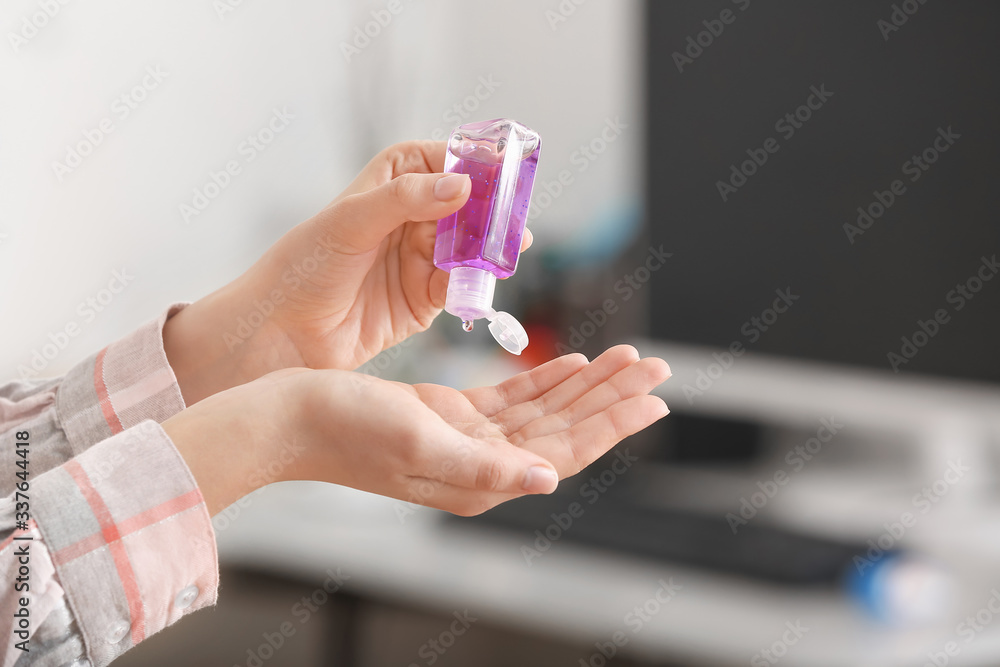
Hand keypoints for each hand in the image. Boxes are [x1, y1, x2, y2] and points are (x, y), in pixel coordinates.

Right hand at [163, 346, 669, 516]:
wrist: (291, 416)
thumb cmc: (344, 429)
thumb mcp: (418, 444)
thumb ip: (486, 468)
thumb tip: (548, 479)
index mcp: (480, 479)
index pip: (565, 451)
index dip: (612, 423)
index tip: (654, 399)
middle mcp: (482, 464)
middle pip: (565, 429)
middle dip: (612, 398)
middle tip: (657, 369)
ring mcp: (468, 439)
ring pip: (544, 410)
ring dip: (586, 384)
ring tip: (627, 359)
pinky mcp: (451, 415)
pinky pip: (512, 398)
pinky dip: (544, 379)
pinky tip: (570, 364)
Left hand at [164, 140, 532, 404]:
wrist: (280, 335)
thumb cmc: (301, 268)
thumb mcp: (350, 222)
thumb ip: (406, 199)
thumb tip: (460, 185)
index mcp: (389, 183)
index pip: (442, 160)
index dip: (473, 163)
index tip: (501, 172)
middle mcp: (409, 217)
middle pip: (467, 205)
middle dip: (491, 211)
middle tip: (513, 219)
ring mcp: (420, 258)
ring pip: (470, 246)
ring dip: (488, 249)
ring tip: (507, 251)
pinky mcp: (426, 299)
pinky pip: (461, 285)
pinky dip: (473, 284)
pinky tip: (478, 282)